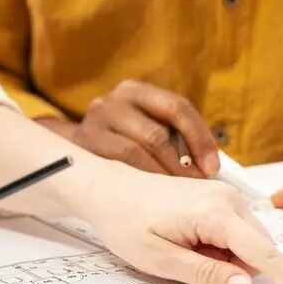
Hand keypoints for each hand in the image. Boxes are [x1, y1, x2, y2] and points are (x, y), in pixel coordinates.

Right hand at [47, 81, 218, 177]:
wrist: (70, 149)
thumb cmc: (118, 139)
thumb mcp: (144, 124)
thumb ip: (173, 136)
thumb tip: (209, 165)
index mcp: (136, 90)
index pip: (177, 108)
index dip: (200, 138)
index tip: (212, 166)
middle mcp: (114, 101)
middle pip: (158, 134)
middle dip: (182, 165)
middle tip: (196, 185)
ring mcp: (97, 122)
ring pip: (138, 151)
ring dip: (162, 176)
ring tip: (176, 193)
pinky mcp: (85, 145)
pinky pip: (119, 165)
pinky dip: (141, 180)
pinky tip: (151, 193)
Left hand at [91, 171, 282, 283]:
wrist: (107, 189)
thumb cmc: (126, 222)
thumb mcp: (160, 258)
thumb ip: (206, 274)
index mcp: (215, 213)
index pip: (264, 254)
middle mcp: (228, 199)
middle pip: (259, 250)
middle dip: (237, 269)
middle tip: (190, 264)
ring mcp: (225, 195)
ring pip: (248, 243)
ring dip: (227, 258)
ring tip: (184, 250)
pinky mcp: (219, 198)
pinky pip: (236, 232)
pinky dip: (221, 246)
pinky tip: (190, 242)